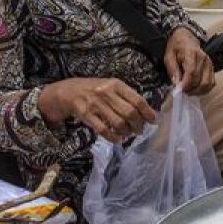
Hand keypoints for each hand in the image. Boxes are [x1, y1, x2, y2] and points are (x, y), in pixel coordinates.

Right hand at [39, 77, 155, 143]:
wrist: (70, 91)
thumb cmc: (97, 89)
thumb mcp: (112, 86)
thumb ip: (128, 96)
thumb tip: (148, 112)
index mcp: (116, 85)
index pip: (138, 100)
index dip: (148, 113)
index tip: (152, 121)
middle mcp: (106, 93)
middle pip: (130, 113)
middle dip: (138, 125)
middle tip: (139, 130)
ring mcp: (95, 104)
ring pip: (118, 123)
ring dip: (127, 132)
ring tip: (128, 133)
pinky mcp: (86, 115)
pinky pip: (103, 130)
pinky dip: (114, 137)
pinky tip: (118, 139)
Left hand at [164, 28, 214, 94]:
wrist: (186, 38)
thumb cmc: (176, 47)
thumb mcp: (168, 56)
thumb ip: (172, 70)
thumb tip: (176, 84)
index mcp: (191, 53)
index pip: (192, 72)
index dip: (186, 84)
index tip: (178, 90)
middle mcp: (204, 59)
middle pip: (200, 81)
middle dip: (190, 89)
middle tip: (181, 91)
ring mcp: (209, 64)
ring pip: (208, 84)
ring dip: (198, 91)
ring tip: (188, 91)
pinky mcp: (212, 68)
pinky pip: (212, 83)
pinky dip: (204, 89)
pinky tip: (196, 89)